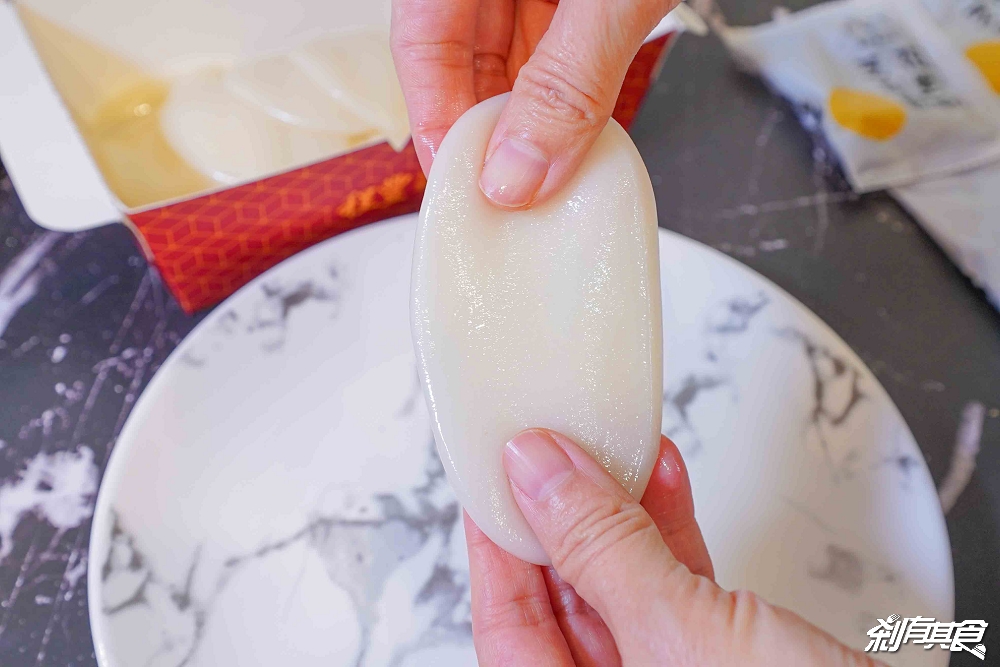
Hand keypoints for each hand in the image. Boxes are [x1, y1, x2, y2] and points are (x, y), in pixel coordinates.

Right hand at [391, 0, 676, 207]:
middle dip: (484, 125)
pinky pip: (552, 43)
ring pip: (507, 52)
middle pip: (459, 51)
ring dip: (526, 114)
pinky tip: (576, 127)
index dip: (434, 116)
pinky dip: (564, 88)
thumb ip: (568, 83)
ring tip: (545, 168)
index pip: (422, 39)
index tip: (462, 180)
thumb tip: (520, 171)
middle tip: (506, 190)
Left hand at [467, 428, 884, 665]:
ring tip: (608, 442)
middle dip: (558, 512)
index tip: (496, 473)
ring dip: (617, 507)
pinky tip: (661, 475)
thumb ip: (602, 551)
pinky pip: (677, 583)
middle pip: (562, 597)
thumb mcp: (678, 633)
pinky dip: (669, 525)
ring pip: (622, 581)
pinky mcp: (724, 657)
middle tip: (547, 445)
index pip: (507, 623)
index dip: (496, 542)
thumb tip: (538, 473)